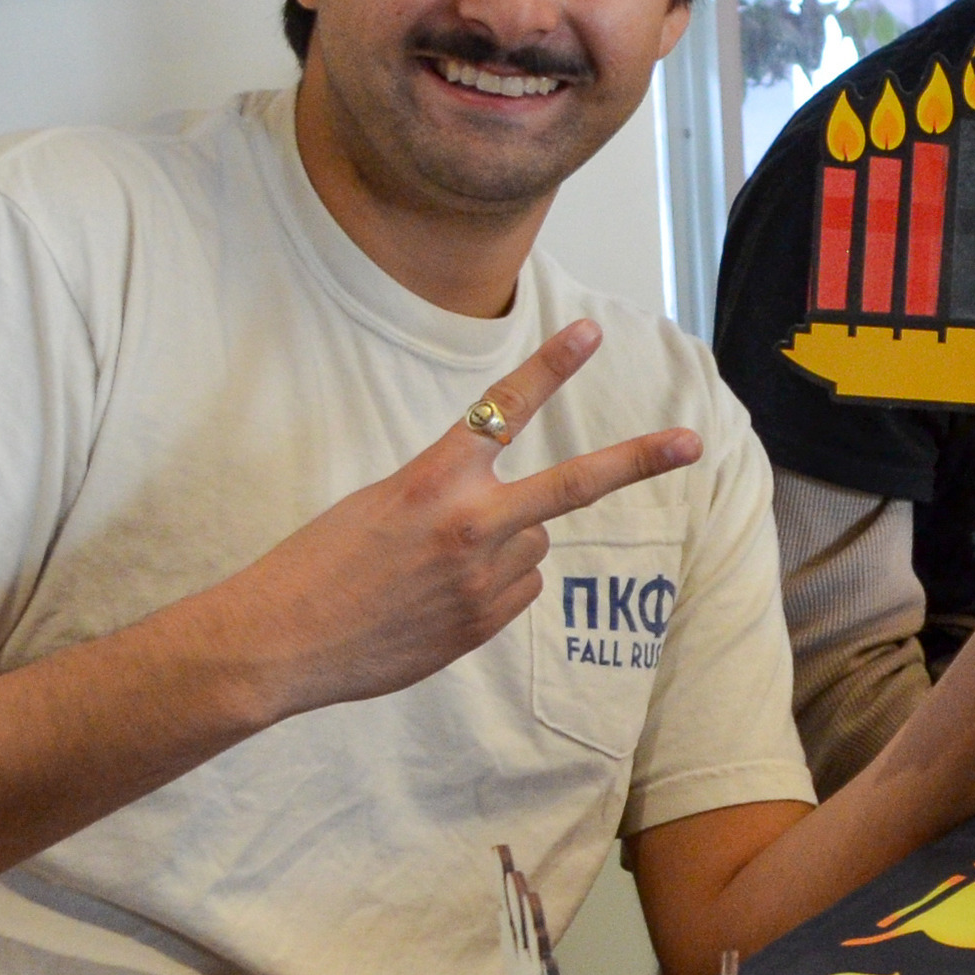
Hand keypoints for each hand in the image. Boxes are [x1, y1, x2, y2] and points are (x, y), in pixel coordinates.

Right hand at [207, 321, 703, 720]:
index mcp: (433, 479)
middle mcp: (470, 524)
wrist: (281, 642)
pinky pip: (522, 587)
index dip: (550, 367)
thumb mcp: (380, 504)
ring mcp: (484, 579)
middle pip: (575, 486)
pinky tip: (441, 596)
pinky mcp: (486, 623)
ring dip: (507, 543)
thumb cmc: (320, 563)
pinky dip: (496, 584)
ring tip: (436, 565)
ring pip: (535, 542)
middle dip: (639, 460)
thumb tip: (521, 524)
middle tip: (693, 441)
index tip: (590, 332)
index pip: (502, 409)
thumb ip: (453, 497)